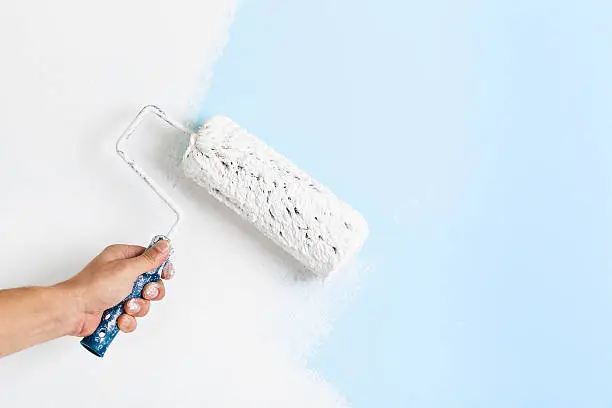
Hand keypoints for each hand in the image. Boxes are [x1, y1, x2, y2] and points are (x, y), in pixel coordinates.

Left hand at [58, 240, 174, 336]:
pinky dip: (128, 320)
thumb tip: (163, 246)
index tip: (165, 274)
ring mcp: (117, 293)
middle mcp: (120, 274)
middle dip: (149, 292)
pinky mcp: (114, 310)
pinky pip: (132, 317)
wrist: (72, 312)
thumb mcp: (127, 269)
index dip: (159, 266)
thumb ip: (149, 259)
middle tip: (143, 292)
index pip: (149, 258)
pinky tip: (119, 317)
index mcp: (122, 258)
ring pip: (142, 302)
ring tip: (126, 306)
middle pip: (149, 282)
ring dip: (137, 307)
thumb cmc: (92, 287)